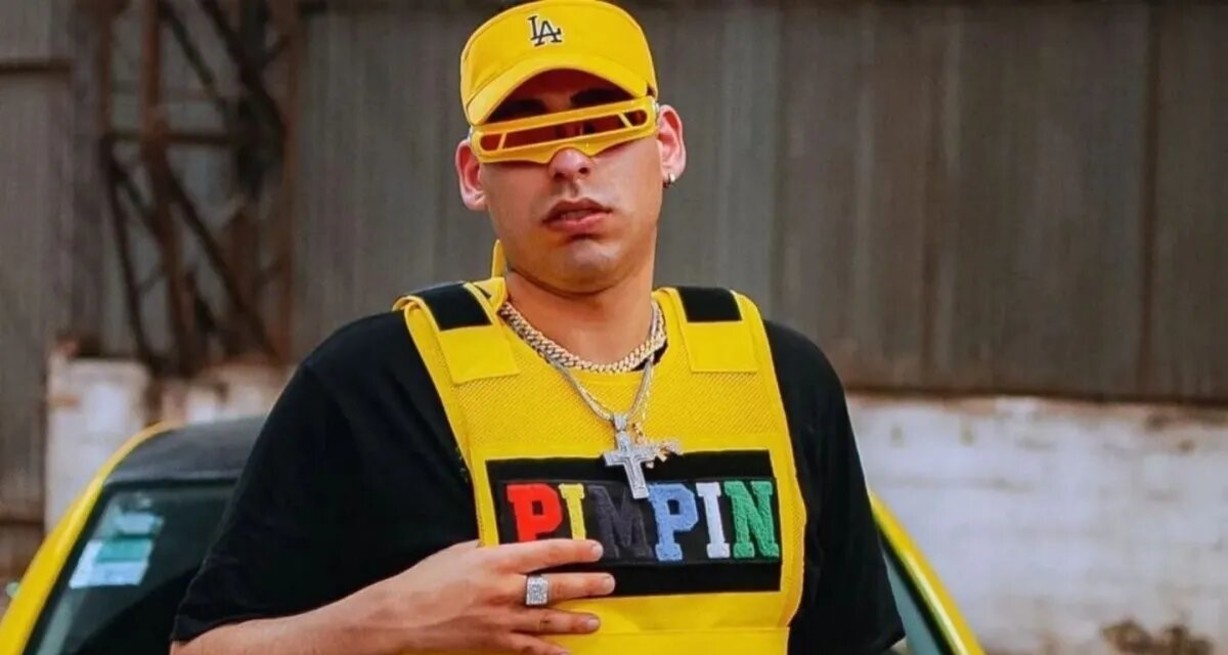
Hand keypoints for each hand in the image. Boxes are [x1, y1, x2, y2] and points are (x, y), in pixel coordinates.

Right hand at [367, 538, 614, 654]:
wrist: (401, 615)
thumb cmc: (427, 578)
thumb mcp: (461, 551)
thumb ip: (491, 547)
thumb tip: (515, 542)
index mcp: (497, 560)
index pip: (546, 552)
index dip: (575, 550)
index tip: (595, 549)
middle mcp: (505, 590)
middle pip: (555, 587)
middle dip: (585, 585)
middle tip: (608, 583)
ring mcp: (501, 619)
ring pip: (548, 621)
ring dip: (575, 620)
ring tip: (595, 620)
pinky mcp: (494, 642)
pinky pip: (529, 649)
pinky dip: (550, 653)